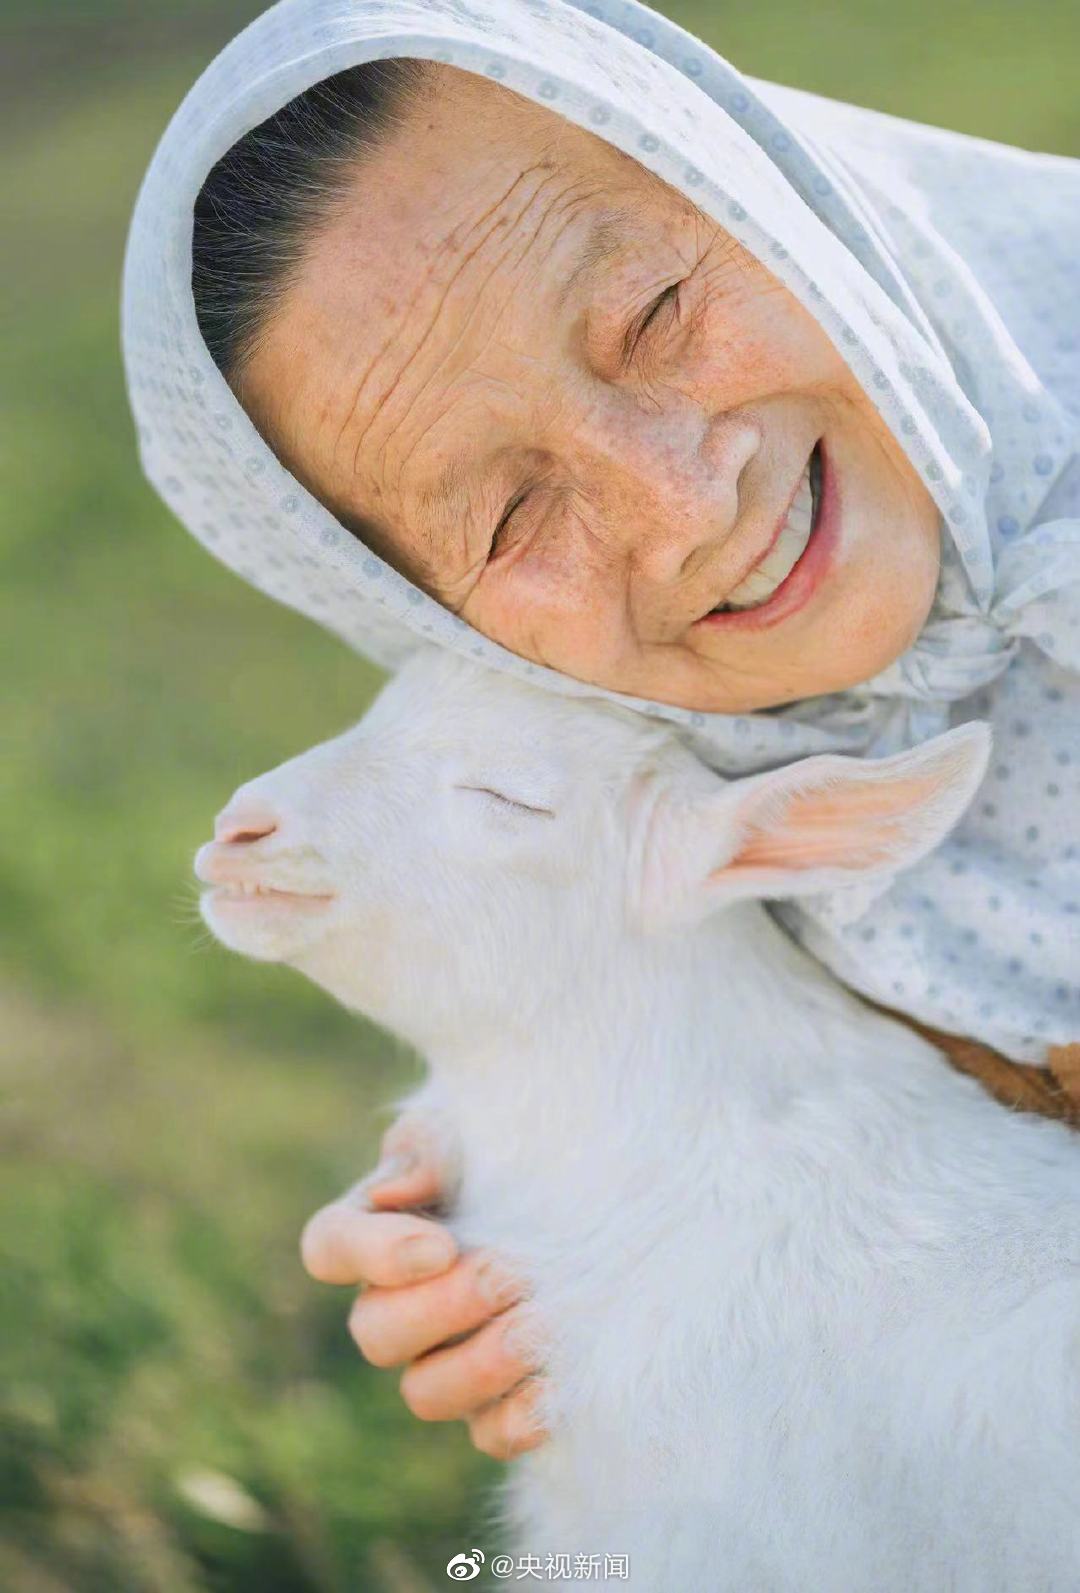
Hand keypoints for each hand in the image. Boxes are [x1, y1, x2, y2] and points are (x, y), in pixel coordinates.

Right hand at [300, 1110, 548, 1458]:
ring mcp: (442, 1360)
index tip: (440, 1244)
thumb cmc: (510, 1148)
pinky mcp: (494, 1402)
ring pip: (423, 1394)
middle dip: (441, 1309)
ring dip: (479, 1366)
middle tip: (508, 1275)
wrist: (590, 1191)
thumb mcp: (470, 1126)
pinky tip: (553, 1390)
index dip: (373, 1256)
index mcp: (375, 1229)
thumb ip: (428, 1146)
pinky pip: (486, 1435)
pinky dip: (516, 1421)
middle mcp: (396, 1305)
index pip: (329, 1247)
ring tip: (537, 1327)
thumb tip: (395, 1189)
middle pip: (375, 1332)